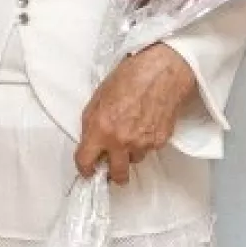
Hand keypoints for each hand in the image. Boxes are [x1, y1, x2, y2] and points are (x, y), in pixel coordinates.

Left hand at [74, 45, 197, 183]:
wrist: (161, 72)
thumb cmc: (131, 78)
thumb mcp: (98, 98)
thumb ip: (91, 124)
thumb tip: (89, 141)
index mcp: (101, 128)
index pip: (85, 161)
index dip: (84, 168)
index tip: (87, 169)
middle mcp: (121, 140)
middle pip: (116, 174)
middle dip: (112, 173)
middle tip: (111, 165)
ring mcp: (142, 143)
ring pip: (134, 160)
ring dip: (130, 153)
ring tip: (132, 130)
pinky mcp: (160, 141)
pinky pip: (149, 150)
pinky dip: (145, 142)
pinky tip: (145, 123)